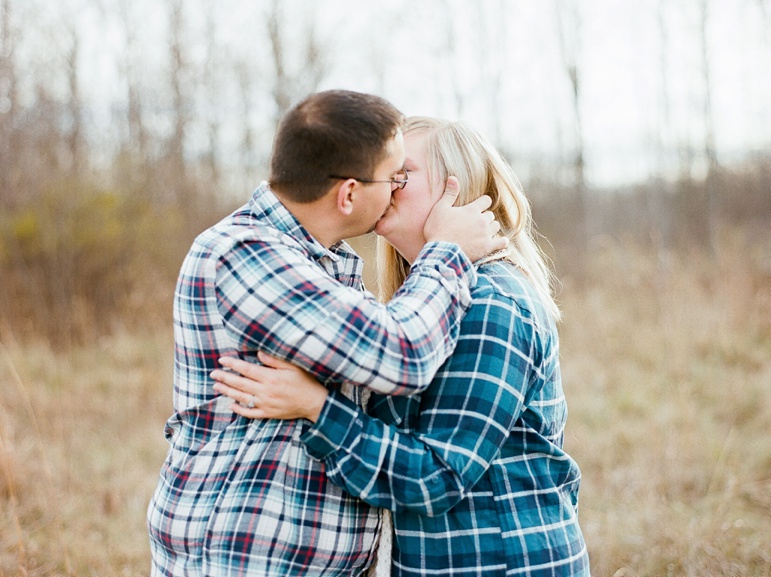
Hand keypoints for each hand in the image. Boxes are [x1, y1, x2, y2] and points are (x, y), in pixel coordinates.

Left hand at [211, 352, 328, 421]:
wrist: (314, 402)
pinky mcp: (268, 413)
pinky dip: (239, 409)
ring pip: (241, 398)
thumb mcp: (293, 366)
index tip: (222, 360)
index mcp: (271, 378)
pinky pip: (250, 413)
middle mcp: (265, 391)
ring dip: (227, 391)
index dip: (233, 364)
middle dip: (225, 377)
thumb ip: (275, 360)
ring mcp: (265, 404)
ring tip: (216, 386)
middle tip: (213, 373)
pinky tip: (231, 404)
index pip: (246, 369)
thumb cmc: (305, 381)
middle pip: (240, 383)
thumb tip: (258, 353)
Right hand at [423, 176, 507, 261]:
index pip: (486, 200)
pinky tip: (499, 242)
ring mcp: (486, 235)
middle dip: (484, 217)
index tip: (478, 206)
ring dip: (490, 227)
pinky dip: (501, 241)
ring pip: (495, 226)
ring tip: (483, 231)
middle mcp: (482, 221)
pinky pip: (502, 242)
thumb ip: (449, 193)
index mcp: (472, 210)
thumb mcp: (440, 209)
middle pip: (490, 214)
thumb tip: (453, 177)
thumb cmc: (438, 230)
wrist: (442, 253)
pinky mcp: (487, 248)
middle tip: (475, 222)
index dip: (482, 203)